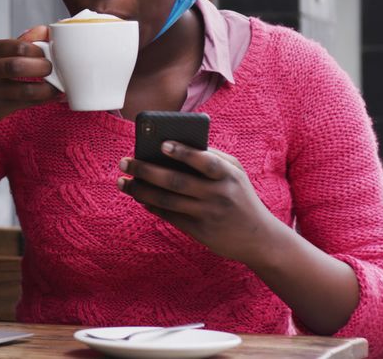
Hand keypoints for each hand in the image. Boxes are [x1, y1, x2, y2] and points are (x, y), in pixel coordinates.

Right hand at [0, 25, 60, 131]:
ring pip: (26, 90)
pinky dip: (43, 99)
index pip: (19, 46)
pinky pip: (27, 103)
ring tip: (56, 86)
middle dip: (42, 67)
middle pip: (19, 66)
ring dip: (47, 88)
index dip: (39, 50)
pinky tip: (52, 96)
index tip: (49, 53)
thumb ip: (21, 43)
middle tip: (51, 69)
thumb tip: (45, 30)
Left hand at [118, 142, 282, 266]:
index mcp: (228, 175)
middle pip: (176, 181)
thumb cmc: (241, 196)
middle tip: (124, 162)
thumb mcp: (236, 174)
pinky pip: (170, 216)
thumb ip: (213, 158)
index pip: (205, 161)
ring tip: (123, 182)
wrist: (259, 238)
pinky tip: (139, 197)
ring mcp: (207, 214)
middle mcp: (218, 194)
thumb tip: (176, 145)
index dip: (183, 153)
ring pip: (166, 200)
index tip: (162, 144)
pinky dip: (151, 206)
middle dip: (146, 170)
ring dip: (141, 190)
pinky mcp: (199, 231)